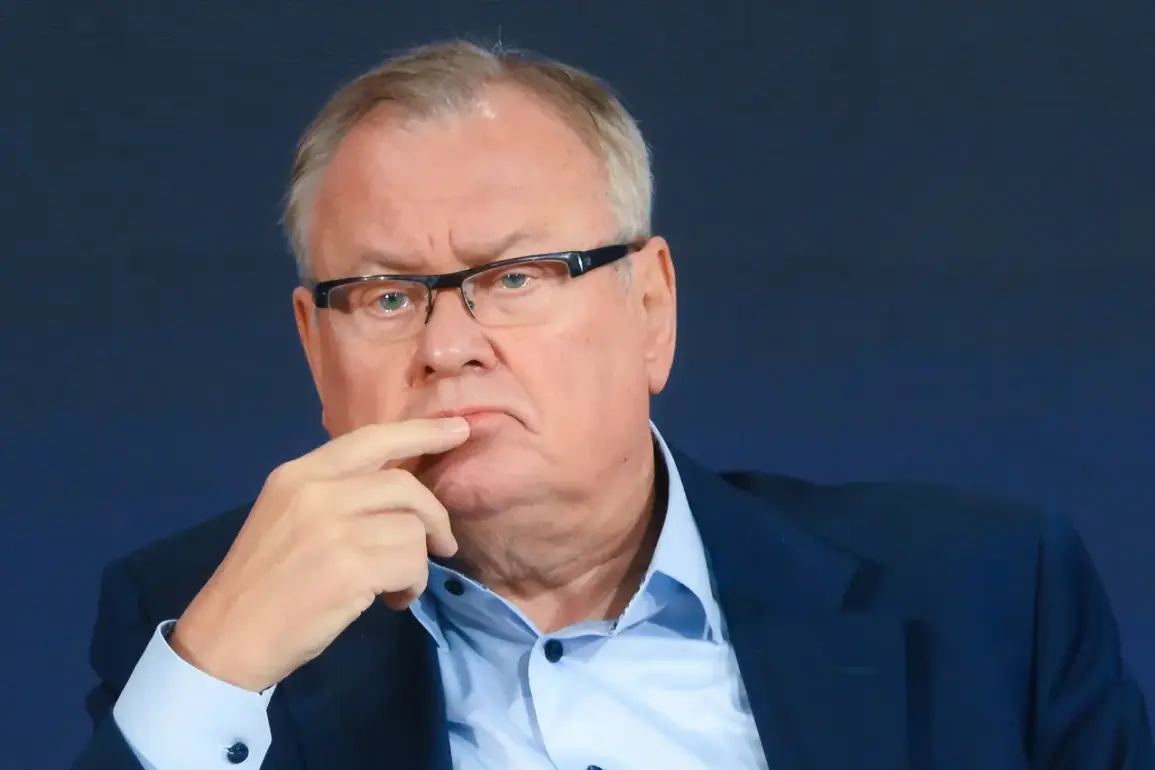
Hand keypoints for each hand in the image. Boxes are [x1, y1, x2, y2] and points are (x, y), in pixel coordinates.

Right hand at [169, 417, 470, 691]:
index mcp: (298, 473)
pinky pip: (411, 564)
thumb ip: (336, 493)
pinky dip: (412, 585)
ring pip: (412, 529)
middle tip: (443, 544)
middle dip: (434, 515)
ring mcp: (333, 528)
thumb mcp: (287, 516)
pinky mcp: (350, 567)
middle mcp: (316, 491)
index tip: (458, 429)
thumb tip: (401, 487)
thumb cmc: (261, 583)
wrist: (226, 639)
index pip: (372, 438)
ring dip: (418, 562)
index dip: (421, 432)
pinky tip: (393, 601)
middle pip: (404, 485)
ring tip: (398, 586)